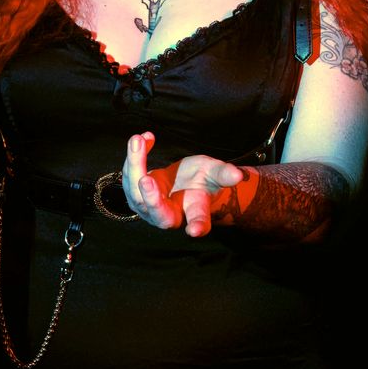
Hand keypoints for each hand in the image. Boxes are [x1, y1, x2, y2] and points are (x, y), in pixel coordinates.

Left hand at [122, 131, 244, 237]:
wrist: (186, 182)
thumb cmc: (203, 180)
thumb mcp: (215, 173)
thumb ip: (223, 174)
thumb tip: (238, 175)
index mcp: (194, 213)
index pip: (198, 221)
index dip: (198, 226)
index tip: (195, 230)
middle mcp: (169, 216)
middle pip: (157, 213)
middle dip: (151, 198)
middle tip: (147, 179)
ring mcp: (149, 208)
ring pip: (135, 193)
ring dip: (135, 164)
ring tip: (139, 140)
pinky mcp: (136, 194)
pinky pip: (130, 176)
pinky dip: (135, 155)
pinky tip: (146, 138)